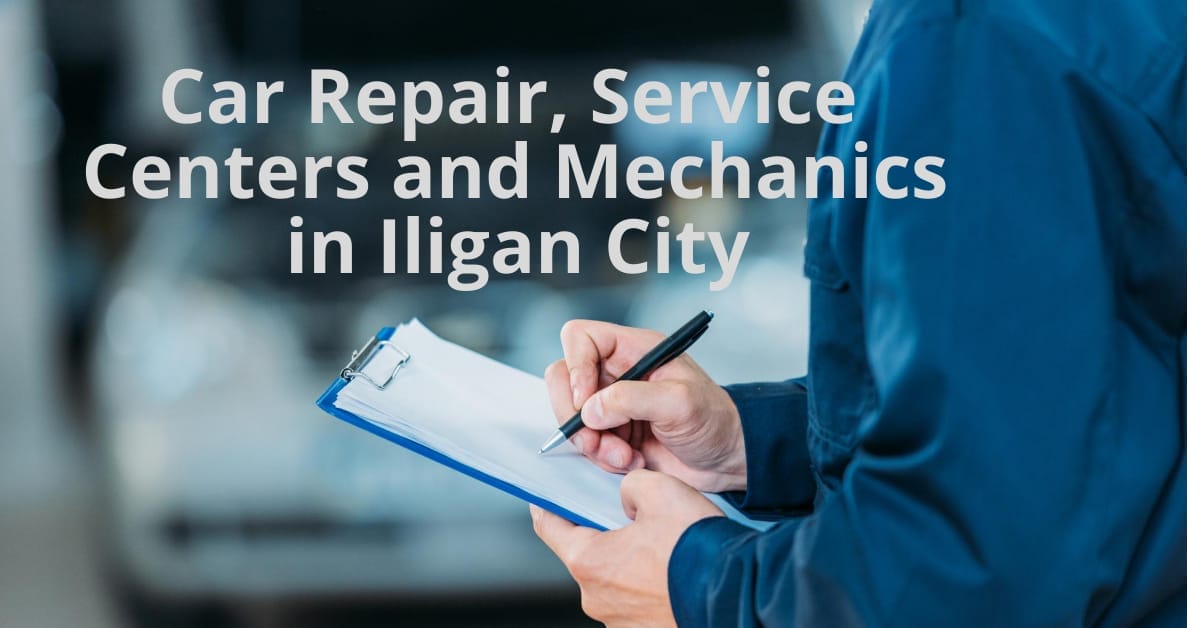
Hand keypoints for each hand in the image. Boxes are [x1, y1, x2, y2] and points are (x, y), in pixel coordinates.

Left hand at [531, 470, 723, 626]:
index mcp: (590, 562)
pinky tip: (673, 570)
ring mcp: (621, 621)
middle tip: (634, 517)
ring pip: (615, 579)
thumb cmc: (696, 549)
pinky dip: (649, 584)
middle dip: (606, 533)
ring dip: (631, 562)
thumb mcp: (660, 490)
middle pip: (587, 555)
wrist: (736, 593)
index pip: (550, 528)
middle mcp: (597, 598)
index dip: (546, 506)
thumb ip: (631, 485)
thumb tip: (628, 497)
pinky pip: (637, 600)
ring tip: (664, 547)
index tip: (544, 498)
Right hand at [545, 319, 746, 492]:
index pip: (581, 337)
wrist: (726, 458)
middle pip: (564, 377)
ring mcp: (611, 404)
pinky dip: (601, 457)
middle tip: (595, 439)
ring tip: (625, 456)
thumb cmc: (714, 419)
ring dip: (591, 443)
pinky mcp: (611, 433)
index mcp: (633, 350)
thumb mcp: (680, 402)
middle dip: (574, 414)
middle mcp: (617, 372)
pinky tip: (631, 461)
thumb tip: (590, 409)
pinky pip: (585, 442)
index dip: (575, 366)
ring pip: (572, 416)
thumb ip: (632, 399)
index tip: (586, 400)